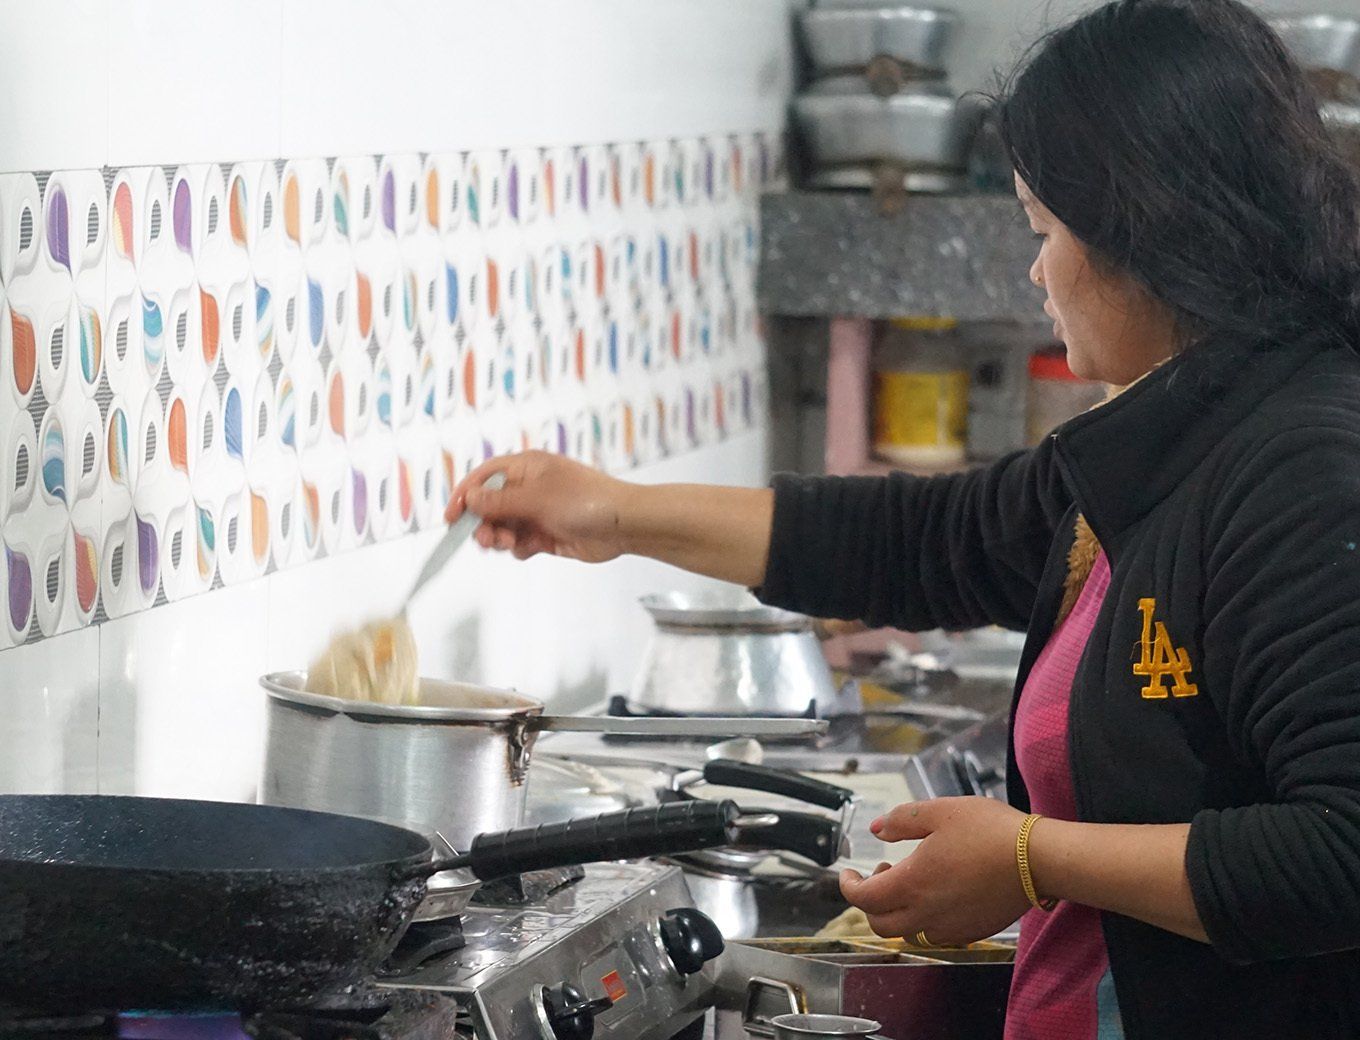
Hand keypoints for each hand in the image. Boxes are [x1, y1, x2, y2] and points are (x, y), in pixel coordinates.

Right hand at [445, 451, 632, 562]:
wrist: (624, 524)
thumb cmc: (587, 500)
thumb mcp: (536, 498)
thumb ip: (500, 501)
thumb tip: (471, 497)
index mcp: (526, 468)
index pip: (484, 478)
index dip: (465, 495)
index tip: (452, 517)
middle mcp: (530, 488)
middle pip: (490, 506)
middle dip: (483, 523)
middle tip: (487, 538)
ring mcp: (539, 512)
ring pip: (503, 527)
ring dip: (500, 538)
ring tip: (508, 544)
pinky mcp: (547, 534)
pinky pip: (520, 543)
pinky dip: (519, 548)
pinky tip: (530, 549)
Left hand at [839, 797, 1030, 945]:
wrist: (1038, 860)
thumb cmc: (990, 832)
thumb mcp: (940, 810)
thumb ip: (901, 820)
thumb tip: (876, 829)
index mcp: (912, 883)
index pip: (863, 899)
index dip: (849, 887)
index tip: (848, 874)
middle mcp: (926, 913)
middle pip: (880, 924)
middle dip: (870, 902)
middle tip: (880, 874)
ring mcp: (950, 928)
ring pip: (907, 933)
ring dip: (897, 911)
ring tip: (910, 880)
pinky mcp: (971, 931)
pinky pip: (935, 935)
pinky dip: (923, 919)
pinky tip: (937, 893)